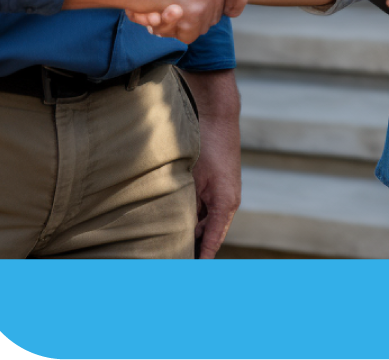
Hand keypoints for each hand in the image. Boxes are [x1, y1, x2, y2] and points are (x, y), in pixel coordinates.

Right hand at [126, 0, 246, 39]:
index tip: (230, 9)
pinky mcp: (188, 16)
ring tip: (169, 8)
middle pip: (218, 8)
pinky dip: (177, 31)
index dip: (236, 0)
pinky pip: (192, 33)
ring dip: (188, 21)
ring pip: (205, 22)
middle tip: (180, 4)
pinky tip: (162, 17)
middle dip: (203, 10)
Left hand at [182, 70, 240, 258]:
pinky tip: (167, 219)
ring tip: (162, 245)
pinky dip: (188, 216)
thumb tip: (172, 231)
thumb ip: (186, 206)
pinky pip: (201, 207)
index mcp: (225, 205)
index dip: (198, 262)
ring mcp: (221, 193)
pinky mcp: (214, 184)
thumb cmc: (208, 144)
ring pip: (201, 221)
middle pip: (205, 236)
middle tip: (165, 262)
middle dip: (188, 248)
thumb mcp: (192, 178)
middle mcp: (226, 203)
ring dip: (186, 231)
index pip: (210, 244)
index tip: (185, 275)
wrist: (217, 114)